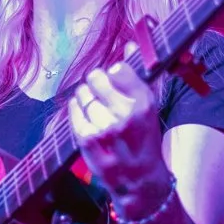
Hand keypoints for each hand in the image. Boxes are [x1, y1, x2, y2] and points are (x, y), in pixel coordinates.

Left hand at [68, 58, 170, 213]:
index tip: (116, 81)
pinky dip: (77, 110)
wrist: (139, 179)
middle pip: (96, 77)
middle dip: (96, 82)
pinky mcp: (87, 139)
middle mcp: (125, 114)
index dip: (114, 74)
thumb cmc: (144, 139)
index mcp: (144, 103)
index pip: (118, 69)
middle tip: (101, 94)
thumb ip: (137, 76)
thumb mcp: (150, 108)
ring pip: (82, 94)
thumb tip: (127, 44)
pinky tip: (87, 117)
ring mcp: (104, 128)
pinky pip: (73, 111)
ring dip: (86, 97)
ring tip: (96, 109)